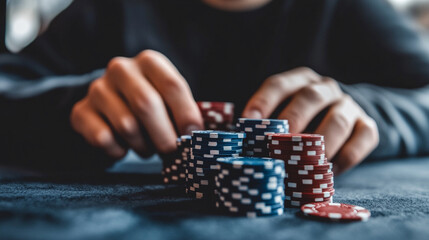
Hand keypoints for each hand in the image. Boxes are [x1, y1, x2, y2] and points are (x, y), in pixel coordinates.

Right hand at [71, 50, 203, 157]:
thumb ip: (184, 112)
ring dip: (143, 145)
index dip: (186, 114)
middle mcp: (121, 69)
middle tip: (172, 151)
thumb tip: (199, 136)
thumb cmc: (151, 105)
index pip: (172, 85)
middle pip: (147, 105)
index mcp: (149, 61)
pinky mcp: (81, 112)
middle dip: (164, 135)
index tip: (193, 135)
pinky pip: (104, 139)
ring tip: (148, 147)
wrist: (110, 106)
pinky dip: (119, 151)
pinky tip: (124, 147)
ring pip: (127, 126)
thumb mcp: (170, 100)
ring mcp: (97, 89)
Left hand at [242, 67, 378, 174]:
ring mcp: (349, 106)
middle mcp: (326, 88)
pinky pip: (363, 139)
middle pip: (310, 97)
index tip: (248, 120)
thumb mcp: (283, 111)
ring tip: (305, 163)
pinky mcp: (368, 125)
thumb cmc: (302, 119)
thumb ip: (264, 121)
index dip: (263, 101)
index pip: (279, 84)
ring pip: (338, 120)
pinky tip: (330, 170)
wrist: (346, 117)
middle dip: (293, 120)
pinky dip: (346, 157)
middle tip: (278, 143)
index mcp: (300, 81)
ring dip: (320, 143)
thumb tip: (237, 138)